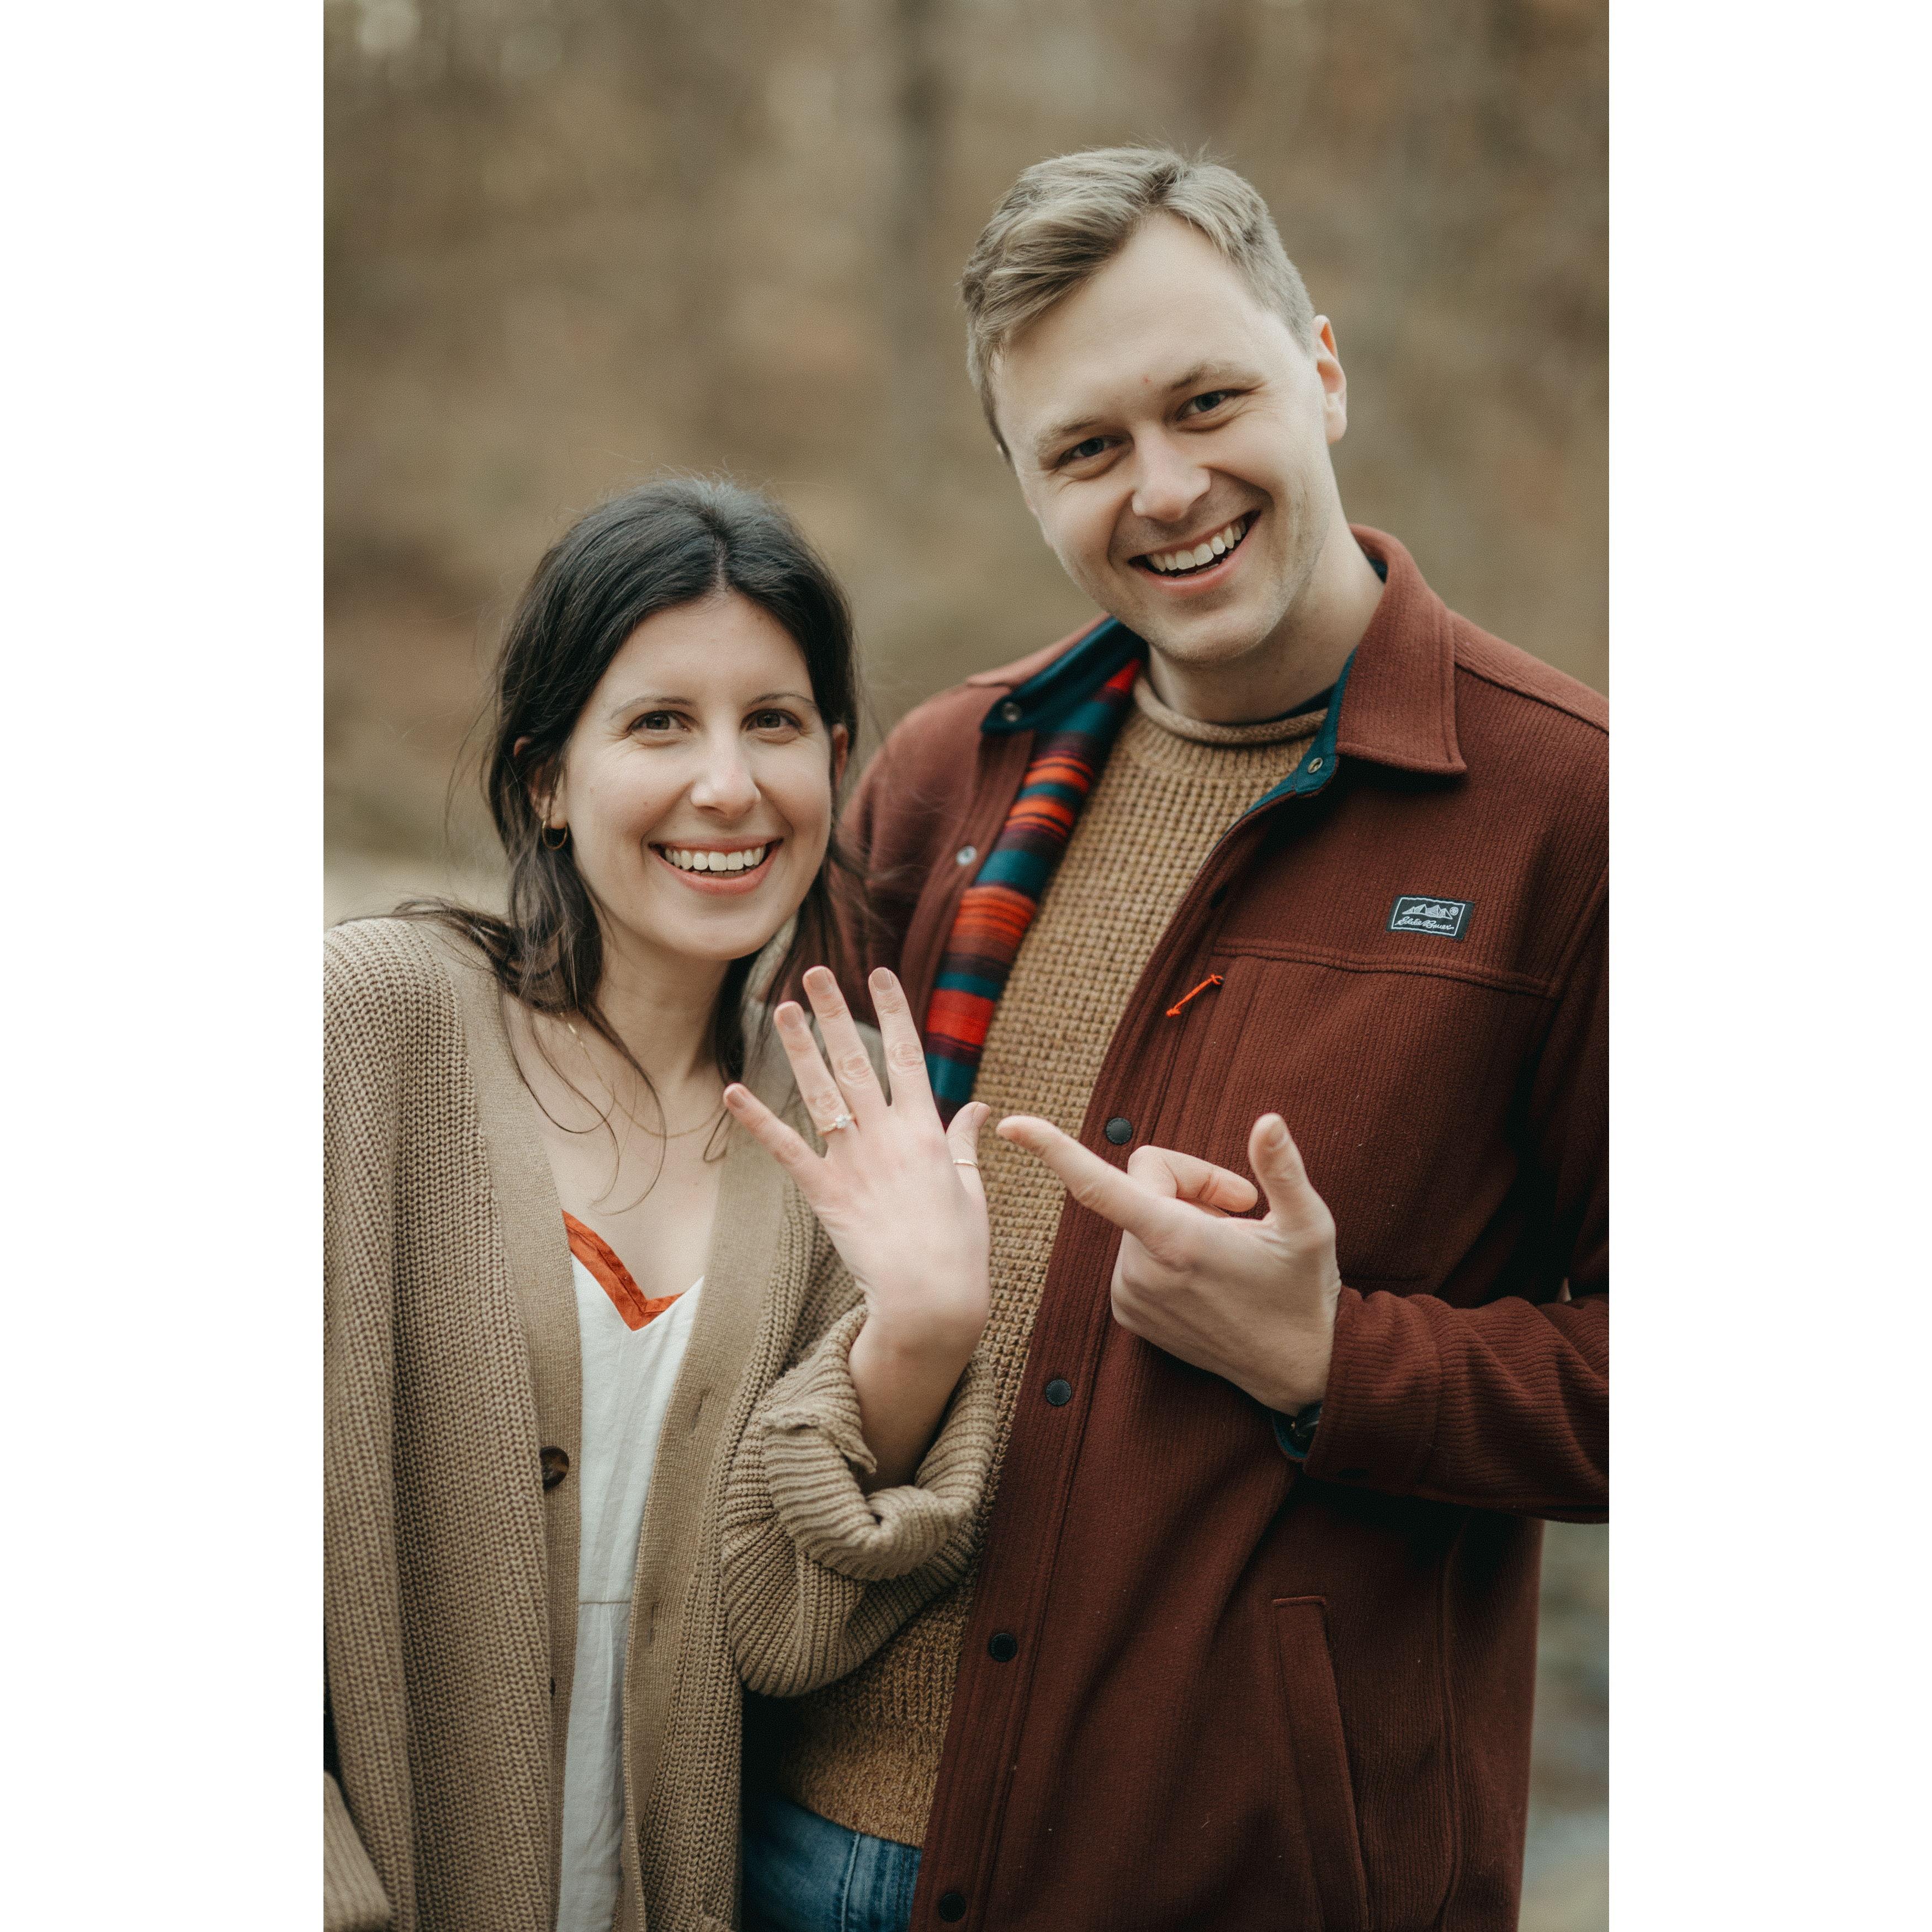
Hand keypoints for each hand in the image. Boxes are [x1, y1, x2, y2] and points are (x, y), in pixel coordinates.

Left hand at [723, 965, 990, 1487]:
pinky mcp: (825, 1193)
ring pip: (822, 1092)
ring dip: (799, 1048)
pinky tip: (732, 1091)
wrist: (930, 1300)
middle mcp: (888, 1136)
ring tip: (781, 1008)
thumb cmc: (958, 1249)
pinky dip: (757, 1120)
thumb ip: (966, 1142)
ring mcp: (854, 1162)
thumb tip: (977, 1106)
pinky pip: (787, 1148)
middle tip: (814, 974)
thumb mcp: (972, 1189)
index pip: (909, 1055)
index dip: (894, 1010)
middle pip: (857, 1060)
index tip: (879, 973)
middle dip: (835, 1013)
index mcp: (927, 1131)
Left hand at [995, 1111, 1341, 1413]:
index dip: (1054, 1150)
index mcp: (1177, 1240)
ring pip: (1139, 1216)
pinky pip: (1135, 1251)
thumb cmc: (1305, 1291)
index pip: (1100, 1186)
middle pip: (1143, 1182)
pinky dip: (1166, 1248)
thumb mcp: (1310, 1226)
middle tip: (1242, 1206)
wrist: (1297, 1370)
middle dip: (1189, 1182)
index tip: (1013, 1125)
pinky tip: (1207, 1270)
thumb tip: (1269, 1120)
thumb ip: (1282, 1170)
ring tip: (1227, 1246)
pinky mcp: (1129, 1312)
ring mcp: (1131, 1294)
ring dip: (1179, 1217)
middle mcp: (1142, 1269)